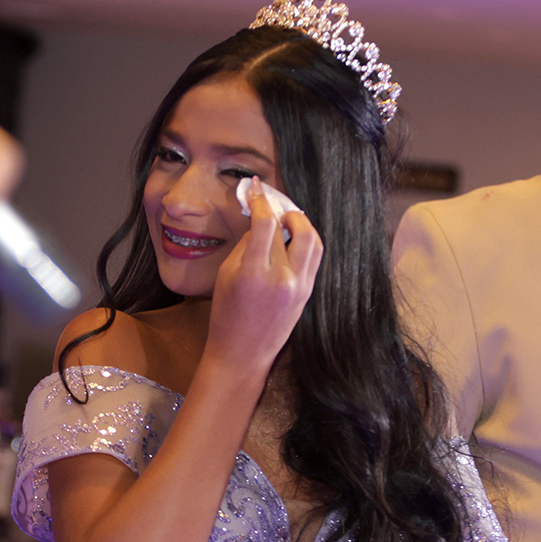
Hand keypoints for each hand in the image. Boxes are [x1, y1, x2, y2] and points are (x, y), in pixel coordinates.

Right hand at [205, 177, 321, 368]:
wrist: (243, 352)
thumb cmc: (227, 315)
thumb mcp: (226, 274)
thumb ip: (247, 245)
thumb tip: (260, 221)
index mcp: (255, 273)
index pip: (266, 223)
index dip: (260, 199)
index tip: (254, 188)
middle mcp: (283, 278)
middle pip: (293, 226)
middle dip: (282, 208)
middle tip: (271, 203)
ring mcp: (300, 286)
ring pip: (312, 239)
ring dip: (300, 222)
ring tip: (285, 219)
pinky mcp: (308, 292)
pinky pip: (314, 256)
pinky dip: (305, 240)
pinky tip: (292, 238)